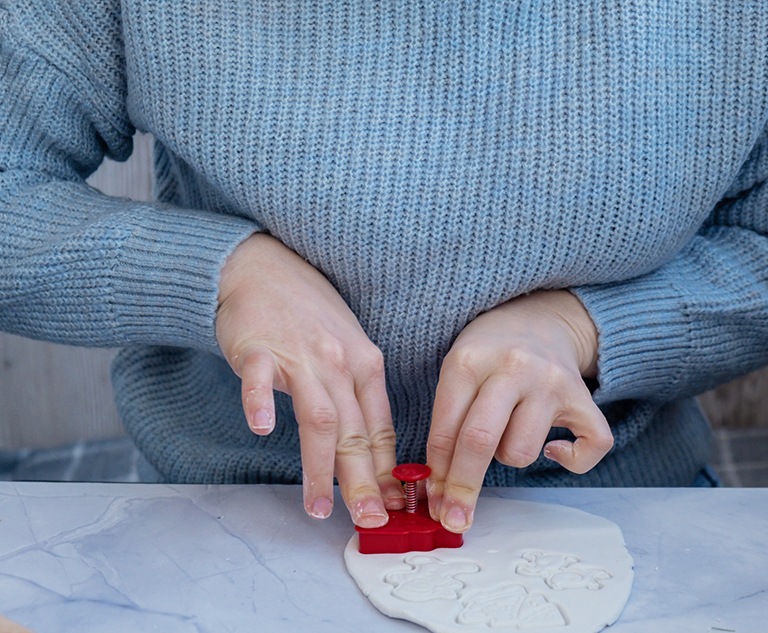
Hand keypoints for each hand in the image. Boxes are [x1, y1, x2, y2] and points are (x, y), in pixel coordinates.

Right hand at [215, 233, 403, 526]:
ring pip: (318, 417)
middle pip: (355, 431)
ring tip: (319, 507)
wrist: (263, 267)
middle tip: (370, 520)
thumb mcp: (348, 350)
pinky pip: (260, 379)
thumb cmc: (308, 314)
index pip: (380, 428)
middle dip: (364, 481)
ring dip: (320, 466)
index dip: (387, 471)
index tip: (395, 507)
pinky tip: (265, 428)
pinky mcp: (258, 349)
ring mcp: (299, 356)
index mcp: (366, 365)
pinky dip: (262, 403)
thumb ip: (358, 398)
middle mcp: (339, 363)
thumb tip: (374, 453)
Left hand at [425, 290, 612, 532]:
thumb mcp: (456, 372)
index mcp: (469, 360)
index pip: (447, 430)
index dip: (437, 474)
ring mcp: (550, 381)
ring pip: (523, 451)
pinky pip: (589, 446)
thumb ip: (445, 425)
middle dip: (462, 487)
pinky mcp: (582, 395)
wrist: (537, 318)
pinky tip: (553, 448)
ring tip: (509, 434)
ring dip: (509, 458)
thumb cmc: (488, 352)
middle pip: (480, 441)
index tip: (432, 503)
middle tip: (454, 517)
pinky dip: (571, 460)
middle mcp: (511, 367)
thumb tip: (437, 490)